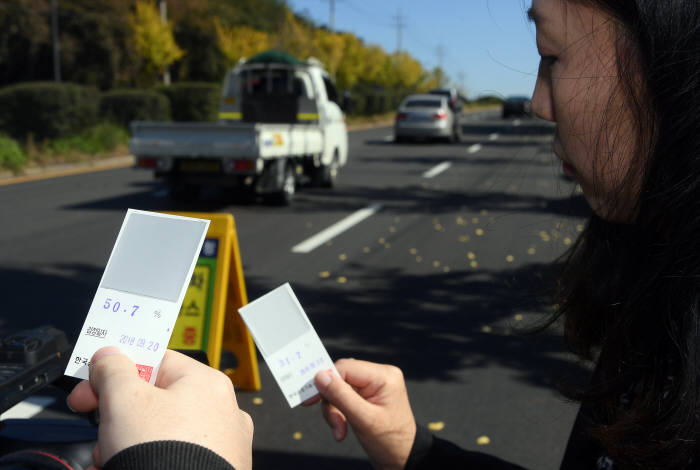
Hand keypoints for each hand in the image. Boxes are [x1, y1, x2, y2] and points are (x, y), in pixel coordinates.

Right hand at [67, 347, 252, 469]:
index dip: (117, 372)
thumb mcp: (124, 401)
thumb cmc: (164, 454)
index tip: (90, 388)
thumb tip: (109, 355)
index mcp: (206, 383)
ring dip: (126, 447)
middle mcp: (221, 411)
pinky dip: (147, 464)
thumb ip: (113, 371)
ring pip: (160, 435)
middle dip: (119, 419)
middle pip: (155, 402)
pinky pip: (172, 458)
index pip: (156, 362)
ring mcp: (222, 444)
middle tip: (101, 432)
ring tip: (110, 462)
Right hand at [310, 359, 415, 469]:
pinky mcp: (366, 395)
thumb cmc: (389, 441)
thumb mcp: (363, 419)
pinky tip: (342, 429)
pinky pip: (344, 397)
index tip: (310, 400)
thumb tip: (319, 376)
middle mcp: (379, 375)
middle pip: (340, 377)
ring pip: (339, 388)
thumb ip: (341, 396)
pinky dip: (339, 413)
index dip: (325, 381)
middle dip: (332, 402)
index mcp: (384, 376)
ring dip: (334, 411)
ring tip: (340, 431)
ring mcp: (373, 385)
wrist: (401, 458)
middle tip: (334, 424)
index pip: (345, 368)